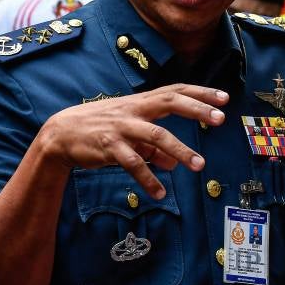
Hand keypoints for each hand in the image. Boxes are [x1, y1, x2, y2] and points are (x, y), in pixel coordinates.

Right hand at [38, 84, 228, 198]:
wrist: (60, 134)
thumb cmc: (98, 130)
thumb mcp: (129, 135)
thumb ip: (152, 148)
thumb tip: (174, 164)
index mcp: (140, 103)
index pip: (174, 91)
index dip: (200, 93)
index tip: (224, 98)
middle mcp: (133, 110)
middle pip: (169, 102)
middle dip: (196, 109)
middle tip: (220, 119)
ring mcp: (121, 127)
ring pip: (155, 135)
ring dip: (179, 150)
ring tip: (199, 165)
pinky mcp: (108, 146)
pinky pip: (133, 163)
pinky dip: (148, 179)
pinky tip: (160, 193)